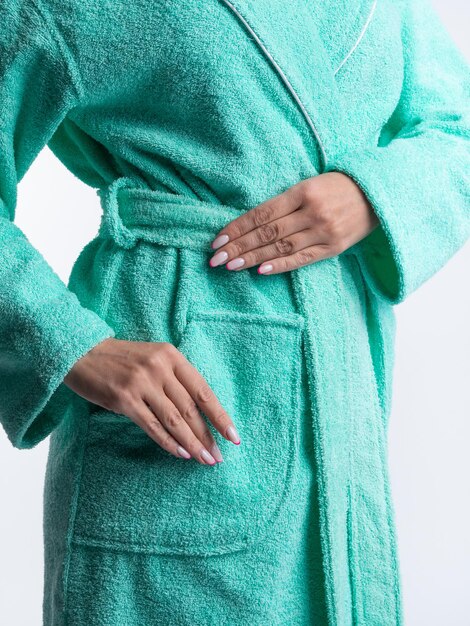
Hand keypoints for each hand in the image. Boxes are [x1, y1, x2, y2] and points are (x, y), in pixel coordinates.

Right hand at [63, 337, 240, 464]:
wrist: (83, 353)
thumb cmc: (123, 360)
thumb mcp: (154, 358)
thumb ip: (175, 378)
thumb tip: (199, 414)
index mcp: (172, 356)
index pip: (204, 391)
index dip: (220, 416)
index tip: (233, 436)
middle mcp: (160, 368)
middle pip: (191, 409)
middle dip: (208, 436)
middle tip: (218, 456)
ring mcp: (142, 383)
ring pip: (175, 420)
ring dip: (192, 443)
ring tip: (204, 460)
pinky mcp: (125, 399)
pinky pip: (152, 426)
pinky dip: (169, 442)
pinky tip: (181, 454)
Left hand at [208, 172, 379, 273]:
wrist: (378, 194)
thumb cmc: (337, 188)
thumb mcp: (311, 185)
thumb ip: (285, 202)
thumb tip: (251, 223)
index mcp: (303, 191)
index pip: (262, 213)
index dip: (238, 227)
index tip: (218, 239)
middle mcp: (311, 212)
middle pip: (268, 232)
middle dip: (239, 246)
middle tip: (215, 258)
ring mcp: (323, 231)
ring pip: (281, 247)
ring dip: (253, 258)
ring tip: (231, 266)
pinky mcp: (334, 248)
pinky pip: (303, 259)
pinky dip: (281, 265)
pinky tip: (261, 270)